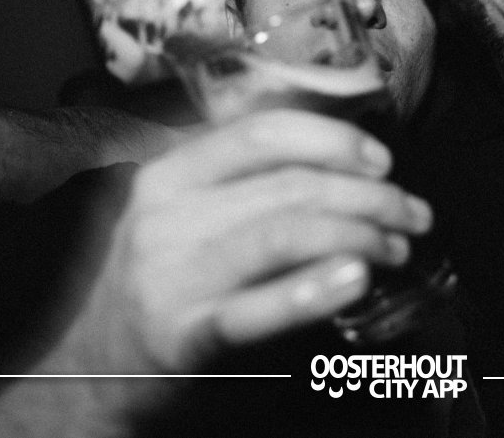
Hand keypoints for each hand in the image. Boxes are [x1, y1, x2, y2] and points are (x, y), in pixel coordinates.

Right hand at [50, 109, 431, 379]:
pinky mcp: (183, 335)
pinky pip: (257, 307)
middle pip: (289, 184)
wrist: (91, 370)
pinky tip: (356, 280)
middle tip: (412, 214)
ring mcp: (171, 275)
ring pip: (284, 232)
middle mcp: (167, 214)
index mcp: (172, 172)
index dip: (334, 139)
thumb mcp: (188, 213)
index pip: (263, 132)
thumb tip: (347, 160)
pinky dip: (314, 289)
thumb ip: (248, 180)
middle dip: (369, 195)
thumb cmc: (163, 281)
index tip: (382, 160)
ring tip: (398, 248)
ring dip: (360, 234)